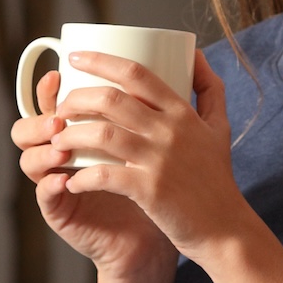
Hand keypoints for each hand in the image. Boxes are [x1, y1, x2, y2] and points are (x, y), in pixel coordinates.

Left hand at [32, 47, 258, 264]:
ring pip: (102, 134)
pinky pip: (104, 175)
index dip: (100, 60)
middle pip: (111, 99)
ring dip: (71, 135)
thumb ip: (209, 88)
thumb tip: (194, 53)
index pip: (136, 73)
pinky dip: (82, 177)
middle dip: (76, 98)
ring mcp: (159, 160)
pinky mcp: (149, 190)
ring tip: (58, 141)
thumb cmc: (215, 178)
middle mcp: (170, 131)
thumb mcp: (219, 126)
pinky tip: (72, 180)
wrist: (225, 229)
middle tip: (61, 107)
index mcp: (182, 112)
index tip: (74, 57)